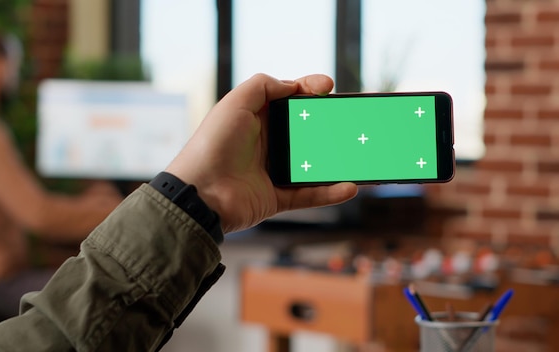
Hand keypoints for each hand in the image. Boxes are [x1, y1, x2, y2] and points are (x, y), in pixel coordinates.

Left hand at [165, 73, 357, 232]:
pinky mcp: (276, 198)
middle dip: (329, 125)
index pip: (289, 99)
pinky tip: (349, 186)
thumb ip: (264, 85)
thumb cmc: (214, 144)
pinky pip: (309, 195)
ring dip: (335, 161)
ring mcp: (272, 171)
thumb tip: (292, 85)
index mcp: (255, 118)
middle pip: (305, 130)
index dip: (309, 90)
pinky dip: (330, 193)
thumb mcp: (236, 102)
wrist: (200, 194)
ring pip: (312, 163)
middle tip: (349, 120)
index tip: (329, 87)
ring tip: (358, 154)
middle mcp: (265, 143)